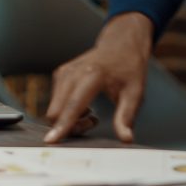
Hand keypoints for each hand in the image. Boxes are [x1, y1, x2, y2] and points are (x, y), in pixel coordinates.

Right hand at [44, 12, 152, 143]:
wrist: (120, 44)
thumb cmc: (129, 69)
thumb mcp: (135, 93)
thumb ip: (126, 117)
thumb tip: (126, 139)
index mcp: (91, 76)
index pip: (72, 106)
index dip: (62, 126)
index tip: (50, 141)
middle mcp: (72, 73)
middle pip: (57, 112)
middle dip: (70, 126)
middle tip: (93, 122)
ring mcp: (63, 73)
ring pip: (54, 110)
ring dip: (69, 120)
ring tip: (91, 113)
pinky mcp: (59, 75)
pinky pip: (55, 103)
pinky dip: (66, 111)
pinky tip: (83, 106)